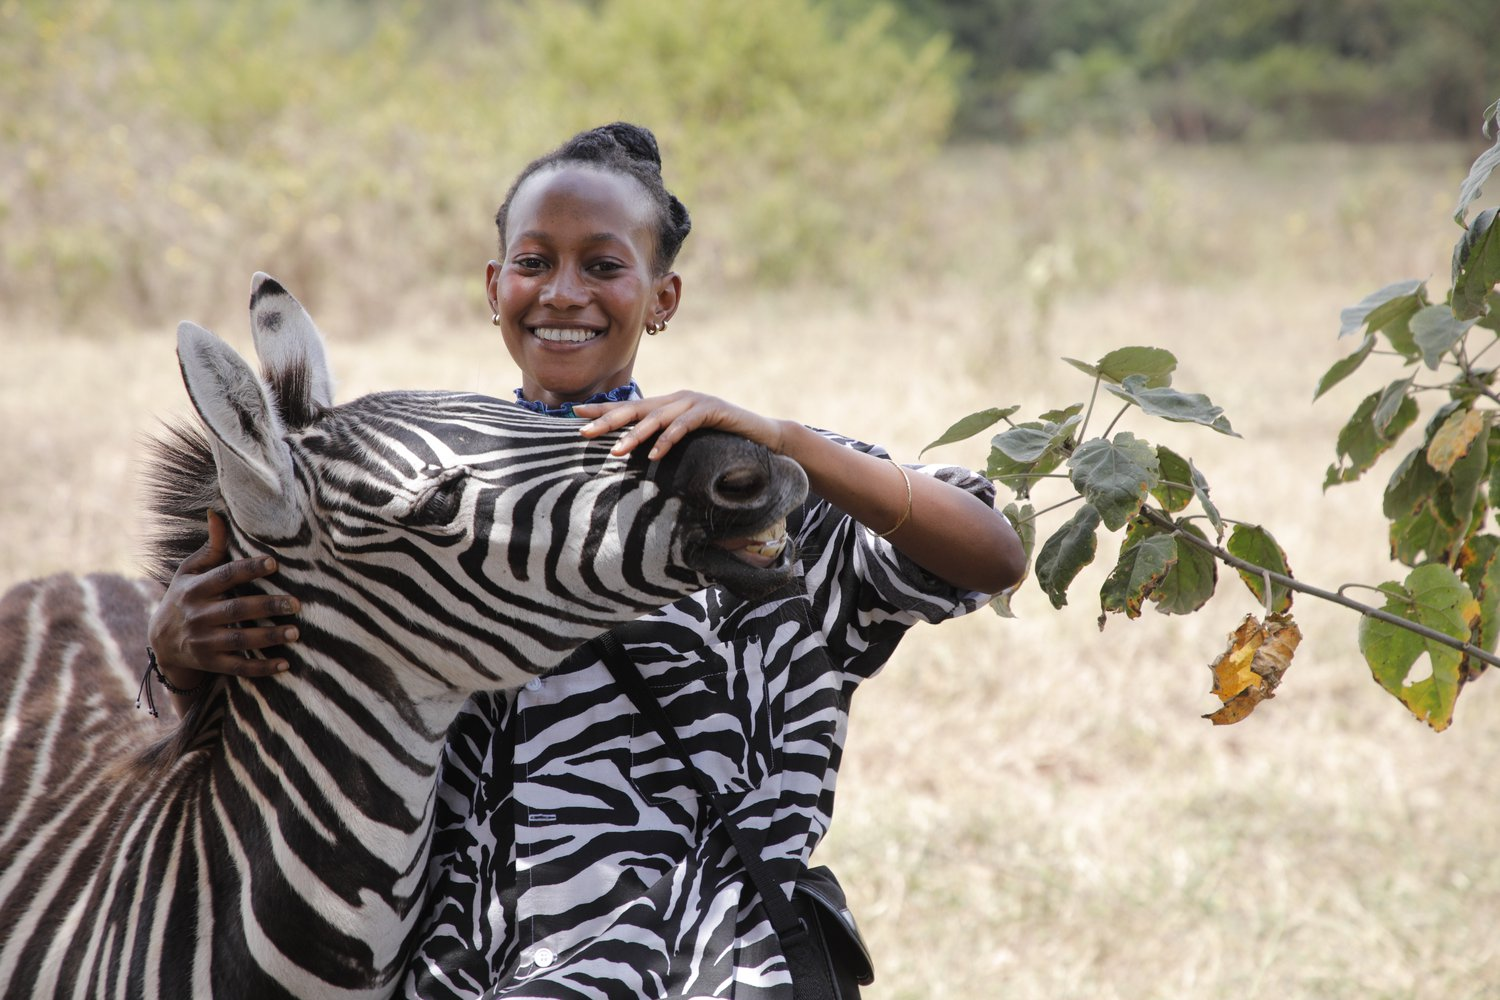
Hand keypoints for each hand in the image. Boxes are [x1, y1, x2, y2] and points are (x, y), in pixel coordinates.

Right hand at [147, 510, 299, 689]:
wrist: (162, 642)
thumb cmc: (185, 597)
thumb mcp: (190, 572)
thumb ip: (210, 548)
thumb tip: (217, 513)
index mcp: (195, 590)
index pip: (224, 576)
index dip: (248, 569)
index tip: (274, 563)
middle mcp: (198, 616)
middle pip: (236, 610)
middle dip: (267, 606)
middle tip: (296, 603)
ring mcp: (203, 642)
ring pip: (239, 640)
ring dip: (269, 637)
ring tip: (296, 632)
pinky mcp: (210, 663)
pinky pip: (238, 667)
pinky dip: (261, 668)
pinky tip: (285, 664)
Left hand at [574, 391, 784, 459]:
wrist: (764, 436)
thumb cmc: (725, 442)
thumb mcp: (690, 442)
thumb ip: (666, 442)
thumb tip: (638, 458)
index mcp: (668, 405)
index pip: (630, 407)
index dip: (603, 411)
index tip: (575, 417)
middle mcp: (678, 399)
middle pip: (636, 409)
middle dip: (608, 420)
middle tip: (582, 433)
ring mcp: (695, 402)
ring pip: (657, 418)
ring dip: (634, 436)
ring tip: (615, 452)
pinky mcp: (712, 410)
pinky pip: (685, 425)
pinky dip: (669, 439)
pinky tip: (656, 455)